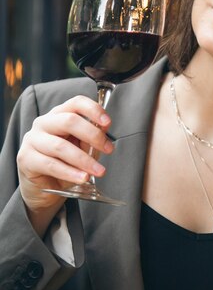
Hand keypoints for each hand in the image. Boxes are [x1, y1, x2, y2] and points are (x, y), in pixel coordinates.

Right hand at [17, 96, 113, 233]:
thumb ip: (91, 137)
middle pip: (69, 121)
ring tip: (99, 170)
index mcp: (59, 114)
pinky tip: (83, 177)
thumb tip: (104, 129)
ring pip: (60, 146)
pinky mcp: (26, 158)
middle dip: (93, 135)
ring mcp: (32, 140)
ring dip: (84, 160)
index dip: (93, 109)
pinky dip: (70, 173)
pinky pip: (51, 165)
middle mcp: (43, 123)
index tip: (107, 122)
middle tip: (108, 149)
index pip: (76, 103)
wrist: (43, 186)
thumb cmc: (64, 162)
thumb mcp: (81, 147)